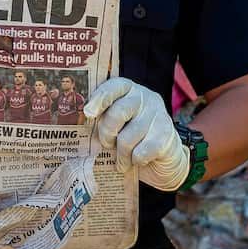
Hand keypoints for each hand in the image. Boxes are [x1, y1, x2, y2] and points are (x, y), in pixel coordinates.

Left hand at [84, 77, 189, 191]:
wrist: (164, 159)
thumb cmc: (133, 139)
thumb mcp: (118, 124)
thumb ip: (103, 119)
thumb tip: (81, 124)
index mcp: (129, 90)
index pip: (113, 87)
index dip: (99, 98)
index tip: (88, 113)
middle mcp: (145, 98)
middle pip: (118, 113)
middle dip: (106, 133)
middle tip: (107, 145)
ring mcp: (158, 115)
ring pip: (127, 138)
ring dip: (121, 156)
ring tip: (122, 161)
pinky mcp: (166, 135)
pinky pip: (141, 152)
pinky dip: (135, 161)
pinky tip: (138, 160)